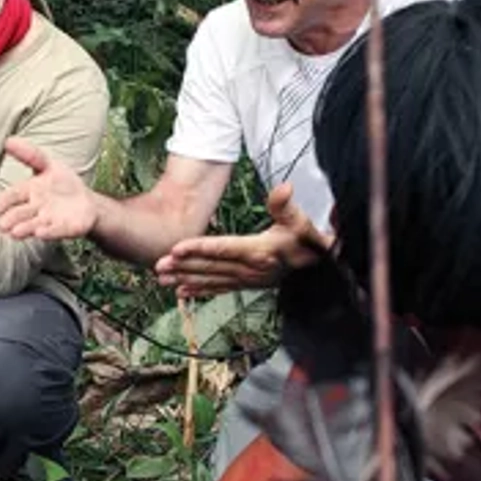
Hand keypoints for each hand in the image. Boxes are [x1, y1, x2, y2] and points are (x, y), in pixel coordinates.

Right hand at [0, 137, 98, 240]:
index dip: (3, 202)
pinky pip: (54, 231)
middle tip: (2, 225)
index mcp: (28, 192)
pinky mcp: (63, 228)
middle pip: (19, 214)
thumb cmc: (62, 183)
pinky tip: (40, 232)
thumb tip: (7, 140)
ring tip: (15, 232)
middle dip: (10, 219)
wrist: (86, 202)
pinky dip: (47, 232)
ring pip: (32, 225)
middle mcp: (34, 208)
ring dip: (23, 229)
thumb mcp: (48, 164)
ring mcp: (48, 220)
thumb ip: (29, 154)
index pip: (12, 196)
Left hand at [156, 183, 330, 297]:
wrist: (322, 270)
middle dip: (183, 266)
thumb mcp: (300, 221)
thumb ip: (286, 206)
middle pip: (210, 266)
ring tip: (162, 279)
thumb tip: (284, 187)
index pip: (223, 248)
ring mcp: (247, 280)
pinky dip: (200, 291)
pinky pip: (219, 289)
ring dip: (185, 279)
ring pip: (211, 279)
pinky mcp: (247, 285)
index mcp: (259, 252)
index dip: (199, 248)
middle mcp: (250, 269)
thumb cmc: (310, 242)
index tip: (176, 248)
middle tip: (158, 266)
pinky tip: (182, 293)